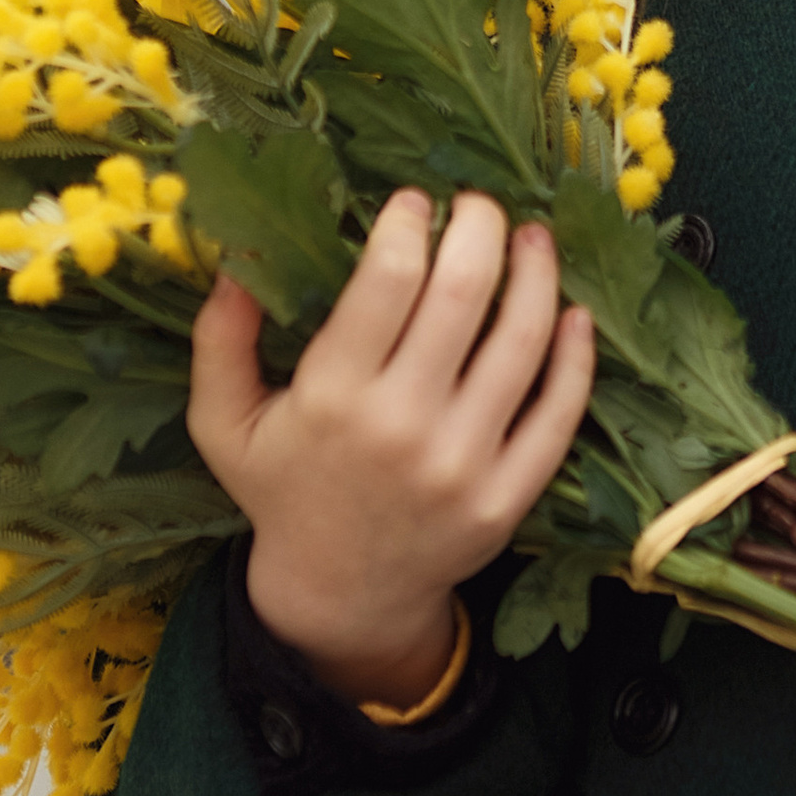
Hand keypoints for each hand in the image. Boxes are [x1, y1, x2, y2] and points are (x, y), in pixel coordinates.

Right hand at [188, 189, 594, 709]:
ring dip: (537, 273)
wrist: (340, 594)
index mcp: (332, 397)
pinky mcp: (509, 496)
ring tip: (532, 238)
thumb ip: (219, 341)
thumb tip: (236, 257)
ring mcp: (464, 464)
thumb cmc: (283, 490)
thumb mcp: (223, 423)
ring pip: (522, 341)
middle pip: (463, 294)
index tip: (414, 200)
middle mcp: (403, 426)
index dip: (408, 223)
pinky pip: (559, 412)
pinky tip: (574, 313)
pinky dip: (576, 355)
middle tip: (479, 205)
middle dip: (480, 228)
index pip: (388, 279)